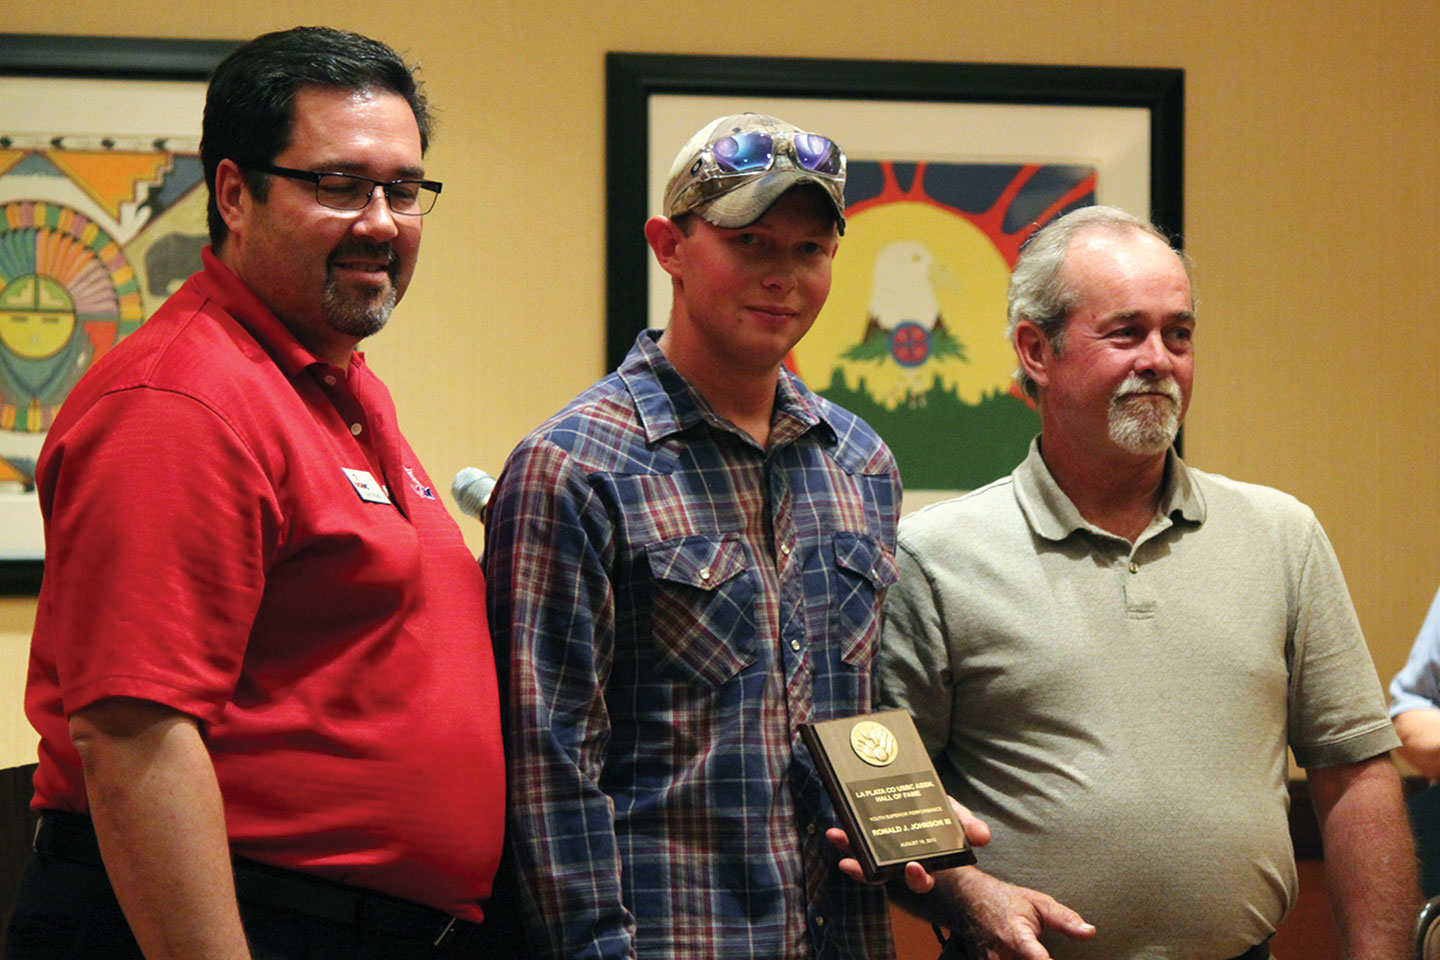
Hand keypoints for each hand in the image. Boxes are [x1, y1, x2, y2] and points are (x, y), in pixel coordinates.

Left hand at [828, 796, 991, 893]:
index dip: (917, 879)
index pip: (920, 880)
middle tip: (854, 864)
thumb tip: (983, 837)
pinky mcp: (869, 833)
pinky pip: (855, 839)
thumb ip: (970, 826)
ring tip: (834, 836)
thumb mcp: (959, 817)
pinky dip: (846, 836)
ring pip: (863, 858)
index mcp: (925, 862)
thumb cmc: (945, 814)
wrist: (926, 792)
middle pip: (883, 874)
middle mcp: (900, 860)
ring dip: (848, 849)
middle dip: (868, 872)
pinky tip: (835, 829)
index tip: (913, 868)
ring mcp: (882, 849)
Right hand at [947, 868, 1094, 959]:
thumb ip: (1065, 920)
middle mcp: (1000, 956)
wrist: (967, 899)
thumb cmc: (1004, 900)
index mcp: (1017, 938)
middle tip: (1044, 953)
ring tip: (1036, 955)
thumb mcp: (1037, 903)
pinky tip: (1023, 957)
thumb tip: (1090, 932)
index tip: (1058, 959)